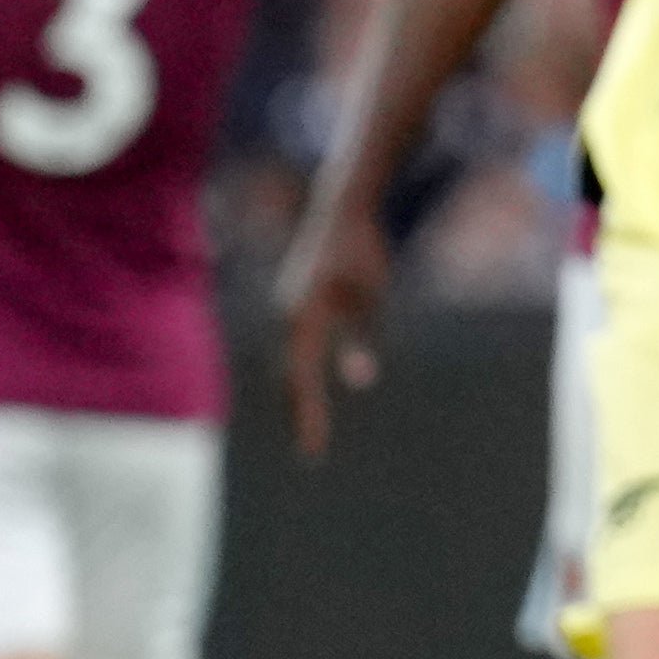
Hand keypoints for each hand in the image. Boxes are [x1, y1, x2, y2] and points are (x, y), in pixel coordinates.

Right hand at [274, 198, 386, 460]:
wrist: (342, 205)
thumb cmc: (363, 249)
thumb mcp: (371, 296)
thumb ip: (363, 339)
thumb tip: (360, 380)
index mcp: (302, 318)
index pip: (302, 380)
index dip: (308, 416)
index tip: (314, 450)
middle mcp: (287, 316)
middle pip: (290, 377)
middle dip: (300, 414)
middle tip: (311, 453)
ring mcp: (287, 308)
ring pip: (290, 362)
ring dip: (298, 396)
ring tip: (310, 429)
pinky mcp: (294, 301)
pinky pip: (295, 347)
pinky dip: (301, 372)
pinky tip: (310, 388)